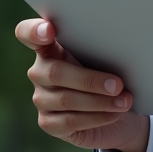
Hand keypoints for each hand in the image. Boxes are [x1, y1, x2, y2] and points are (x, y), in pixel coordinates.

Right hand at [15, 18, 149, 151]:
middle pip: (55, 72)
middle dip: (90, 80)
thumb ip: (102, 48)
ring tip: (124, 101)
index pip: (28, 33)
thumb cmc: (112, 73)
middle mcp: (40, 70)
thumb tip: (121, 44)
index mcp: (52, 46)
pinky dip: (96, 117)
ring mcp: (42, 97)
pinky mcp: (48, 122)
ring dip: (99, 101)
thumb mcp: (108, 57)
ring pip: (65, 99)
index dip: (33, 30)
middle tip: (118, 84)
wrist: (120, 109)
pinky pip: (70, 121)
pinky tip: (114, 114)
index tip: (49, 29)